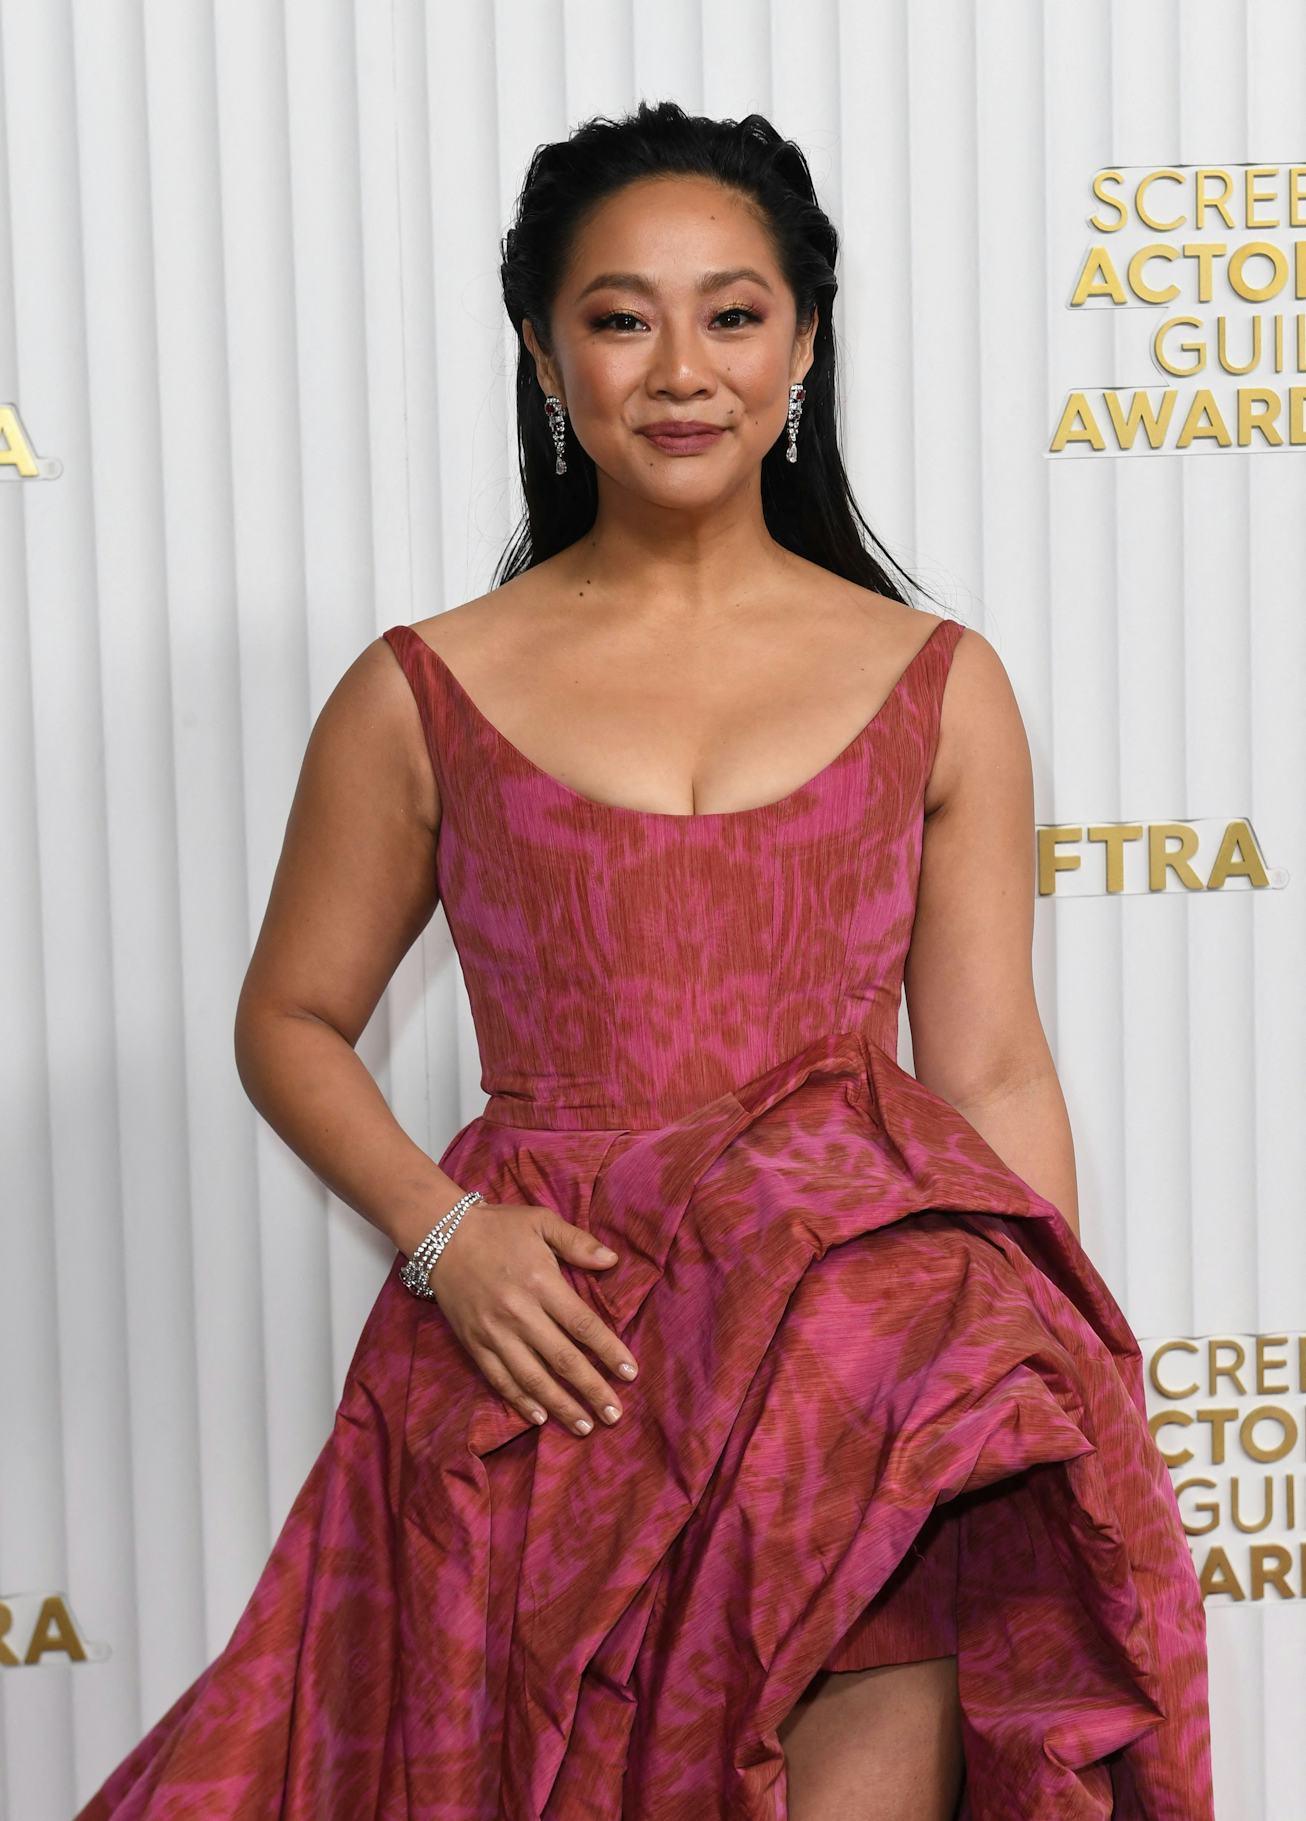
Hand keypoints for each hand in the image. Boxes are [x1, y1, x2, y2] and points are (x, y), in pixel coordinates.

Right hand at [427, 1199, 638, 1436]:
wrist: (442, 1235)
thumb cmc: (498, 1227)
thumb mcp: (541, 1221)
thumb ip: (577, 1242)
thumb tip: (612, 1261)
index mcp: (540, 1282)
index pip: (583, 1325)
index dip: (609, 1351)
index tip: (630, 1373)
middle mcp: (519, 1312)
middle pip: (562, 1359)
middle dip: (591, 1389)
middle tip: (614, 1414)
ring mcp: (494, 1332)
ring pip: (532, 1377)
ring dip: (560, 1405)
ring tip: (583, 1425)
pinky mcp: (474, 1343)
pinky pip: (500, 1378)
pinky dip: (520, 1400)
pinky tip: (540, 1417)